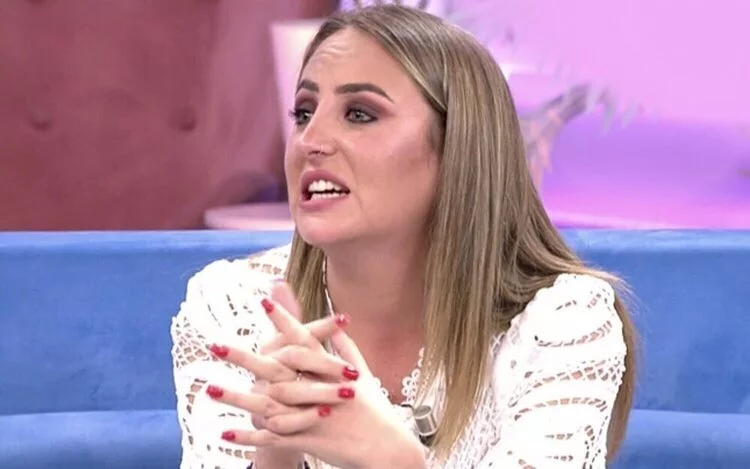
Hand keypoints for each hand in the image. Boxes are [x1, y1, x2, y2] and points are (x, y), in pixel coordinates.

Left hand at [209, 283, 425, 468]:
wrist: (387, 448)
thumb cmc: (375, 409)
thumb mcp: (364, 373)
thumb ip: (347, 347)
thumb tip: (339, 323)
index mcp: (330, 370)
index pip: (301, 339)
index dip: (283, 319)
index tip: (264, 301)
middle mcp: (317, 390)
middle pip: (273, 369)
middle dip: (242, 357)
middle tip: (213, 345)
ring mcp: (310, 415)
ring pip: (265, 405)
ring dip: (235, 398)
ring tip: (208, 390)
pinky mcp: (306, 439)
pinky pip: (271, 439)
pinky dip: (248, 437)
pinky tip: (223, 434)